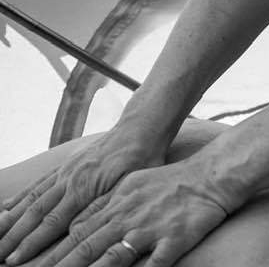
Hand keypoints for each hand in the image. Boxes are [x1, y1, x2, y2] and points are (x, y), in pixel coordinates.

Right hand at [0, 126, 164, 264]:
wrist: (141, 127)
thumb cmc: (144, 156)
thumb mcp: (132, 183)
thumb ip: (105, 205)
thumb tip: (78, 229)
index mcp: (85, 186)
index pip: (53, 222)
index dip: (33, 243)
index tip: (14, 261)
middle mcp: (71, 178)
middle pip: (37, 213)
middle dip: (16, 236)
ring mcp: (67, 169)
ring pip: (34, 198)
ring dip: (14, 220)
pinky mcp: (68, 162)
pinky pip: (40, 182)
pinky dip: (22, 196)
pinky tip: (8, 207)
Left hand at [35, 156, 230, 266]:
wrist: (211, 175)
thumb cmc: (173, 180)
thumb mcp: (134, 181)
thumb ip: (107, 202)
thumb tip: (78, 222)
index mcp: (119, 199)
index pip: (79, 228)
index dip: (57, 249)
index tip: (37, 264)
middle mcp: (130, 213)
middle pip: (88, 244)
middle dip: (60, 265)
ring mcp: (150, 228)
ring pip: (112, 257)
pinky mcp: (173, 240)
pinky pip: (151, 266)